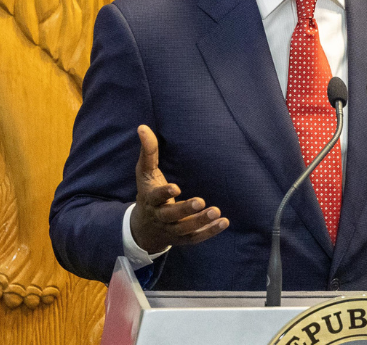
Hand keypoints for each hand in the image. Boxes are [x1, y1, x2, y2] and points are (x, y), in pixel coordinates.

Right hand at [129, 125, 228, 253]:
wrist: (144, 228)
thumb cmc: (148, 193)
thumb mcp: (145, 173)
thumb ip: (148, 152)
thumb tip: (142, 127)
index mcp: (150, 199)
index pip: (155, 197)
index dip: (164, 193)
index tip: (175, 188)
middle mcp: (160, 217)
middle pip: (171, 215)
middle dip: (185, 210)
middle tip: (201, 201)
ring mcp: (171, 230)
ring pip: (185, 229)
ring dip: (200, 221)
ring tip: (216, 211)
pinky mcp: (182, 239)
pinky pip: (195, 238)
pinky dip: (209, 232)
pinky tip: (223, 222)